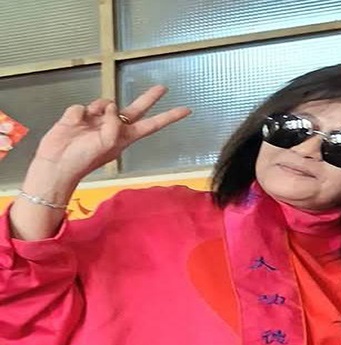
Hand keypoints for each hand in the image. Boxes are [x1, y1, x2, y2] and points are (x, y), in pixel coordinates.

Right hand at [31, 86, 190, 185]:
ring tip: (87, 125)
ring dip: (97, 109)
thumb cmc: (84, 159)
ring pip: (104, 103)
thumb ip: (114, 123)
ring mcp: (97, 120)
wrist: (57, 162)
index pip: (153, 124)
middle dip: (149, 98)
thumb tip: (111, 107)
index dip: (169, 117)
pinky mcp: (79, 116)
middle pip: (135, 109)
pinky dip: (78, 114)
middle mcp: (114, 127)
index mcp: (125, 137)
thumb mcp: (108, 143)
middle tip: (163, 87)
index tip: (186, 110)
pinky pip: (83, 107)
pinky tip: (73, 124)